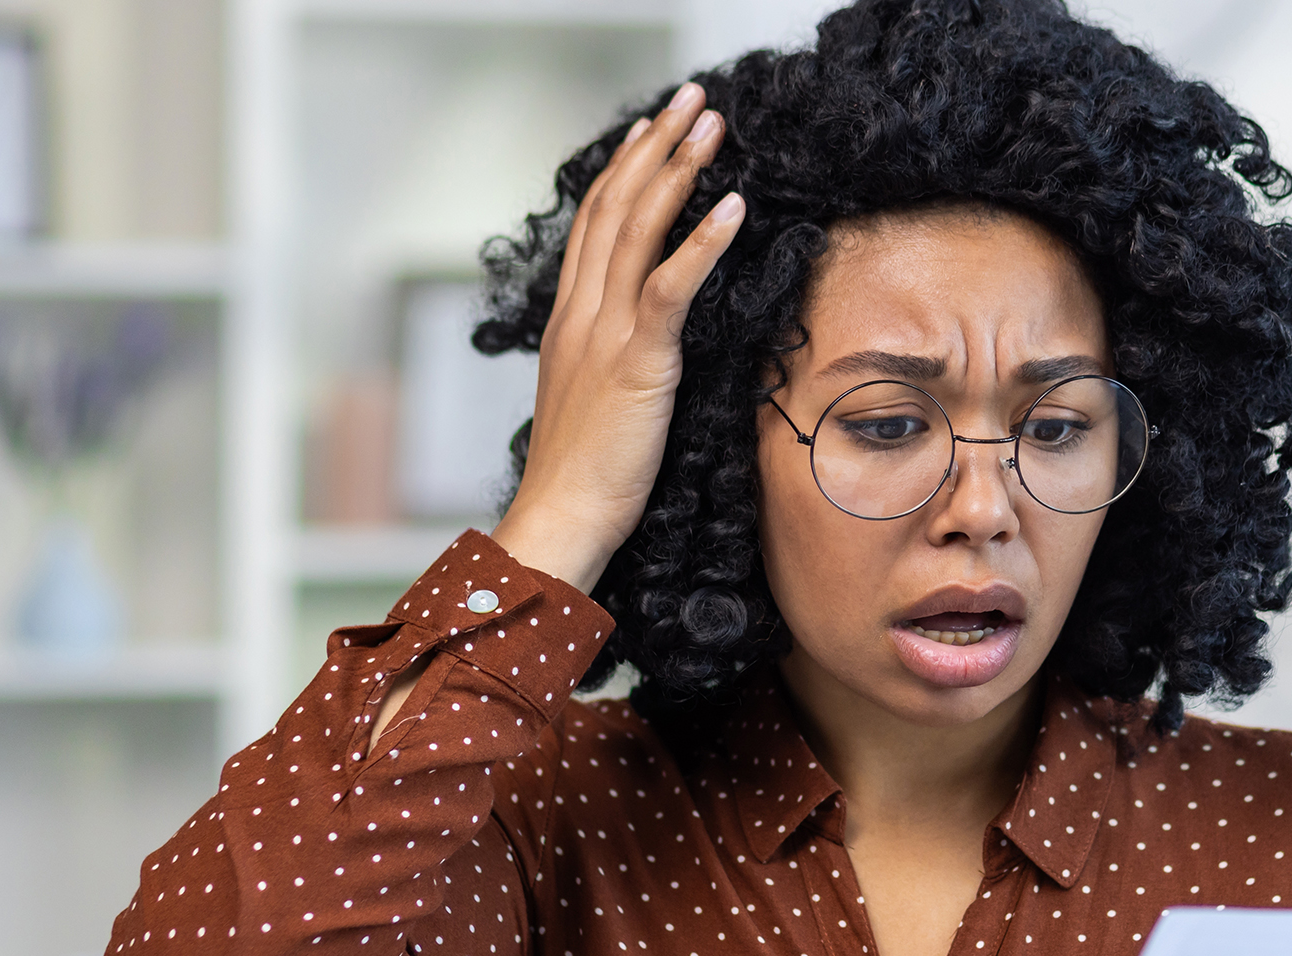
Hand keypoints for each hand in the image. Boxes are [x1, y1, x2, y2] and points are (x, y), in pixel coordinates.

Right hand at [489, 80, 746, 593]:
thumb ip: (614, 359)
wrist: (561, 519)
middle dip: (657, 147)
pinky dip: (700, 242)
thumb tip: (644, 344)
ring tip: (713, 127)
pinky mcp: (635, 362)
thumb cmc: (584, 477)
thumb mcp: (597, 402)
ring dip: (679, 171)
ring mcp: (603, 333)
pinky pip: (667, 288)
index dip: (622, 172)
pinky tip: (730, 206)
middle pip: (615, 208)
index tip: (649, 130)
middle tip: (691, 99)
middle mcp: (580, 314)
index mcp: (569, 321)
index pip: (593, 226)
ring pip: (638, 230)